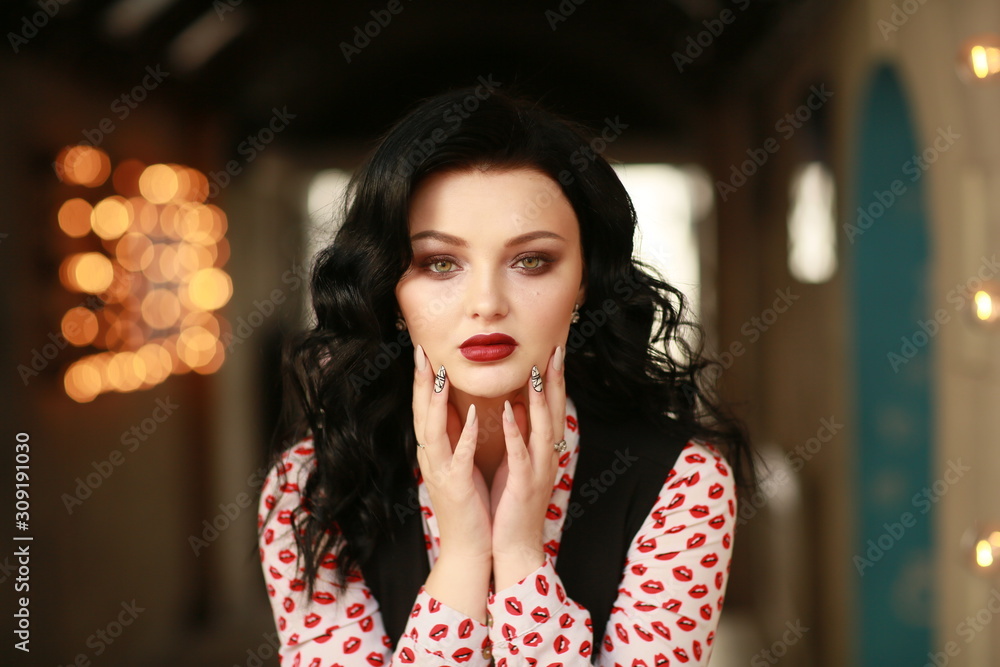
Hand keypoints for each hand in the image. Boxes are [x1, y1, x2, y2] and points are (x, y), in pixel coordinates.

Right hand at [412, 344, 491, 563]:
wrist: (471, 548)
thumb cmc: (469, 505)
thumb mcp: (459, 463)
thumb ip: (455, 436)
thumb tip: (457, 406)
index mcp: (435, 452)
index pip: (425, 409)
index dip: (423, 381)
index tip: (423, 351)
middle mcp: (432, 458)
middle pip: (422, 414)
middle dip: (421, 382)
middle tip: (420, 352)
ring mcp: (442, 472)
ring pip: (433, 430)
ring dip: (436, 401)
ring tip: (440, 373)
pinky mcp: (457, 486)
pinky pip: (460, 456)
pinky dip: (466, 434)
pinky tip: (473, 414)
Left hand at [489, 346, 565, 575]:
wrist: (513, 546)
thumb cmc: (512, 505)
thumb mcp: (518, 465)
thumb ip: (522, 436)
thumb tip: (520, 407)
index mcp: (544, 451)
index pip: (553, 409)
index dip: (555, 381)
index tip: (554, 351)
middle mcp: (547, 457)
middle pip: (556, 412)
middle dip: (556, 381)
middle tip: (557, 350)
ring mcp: (539, 471)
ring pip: (544, 429)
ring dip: (541, 399)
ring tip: (536, 371)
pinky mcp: (524, 485)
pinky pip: (521, 453)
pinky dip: (516, 431)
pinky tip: (510, 410)